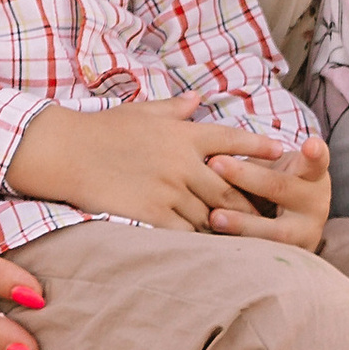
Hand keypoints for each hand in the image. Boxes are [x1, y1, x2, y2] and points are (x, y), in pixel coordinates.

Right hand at [6, 95, 279, 230]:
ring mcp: (169, 188)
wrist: (66, 151)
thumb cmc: (102, 130)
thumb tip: (197, 100)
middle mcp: (182, 161)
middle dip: (252, 199)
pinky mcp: (152, 213)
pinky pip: (186, 231)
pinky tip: (213, 249)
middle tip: (272, 211)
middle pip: (231, 185)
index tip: (282, 153)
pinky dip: (201, 239)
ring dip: (230, 224)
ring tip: (252, 237)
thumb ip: (174, 109)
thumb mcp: (141, 112)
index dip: (260, 147)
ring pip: (212, 212)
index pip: (233, 139)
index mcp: (183, 134)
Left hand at [207, 138, 331, 250]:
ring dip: (242, 223)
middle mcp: (316, 204)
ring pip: (276, 232)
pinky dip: (241, 249)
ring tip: (214, 217)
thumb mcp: (270, 169)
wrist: (288, 223)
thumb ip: (252, 164)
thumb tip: (210, 160)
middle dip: (245, 176)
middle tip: (214, 163)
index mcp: (313, 175)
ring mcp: (308, 234)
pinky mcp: (294, 258)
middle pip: (281, 188)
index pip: (317, 162)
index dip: (315, 154)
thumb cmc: (272, 184)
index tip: (310, 145)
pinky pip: (266, 257)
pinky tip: (216, 243)